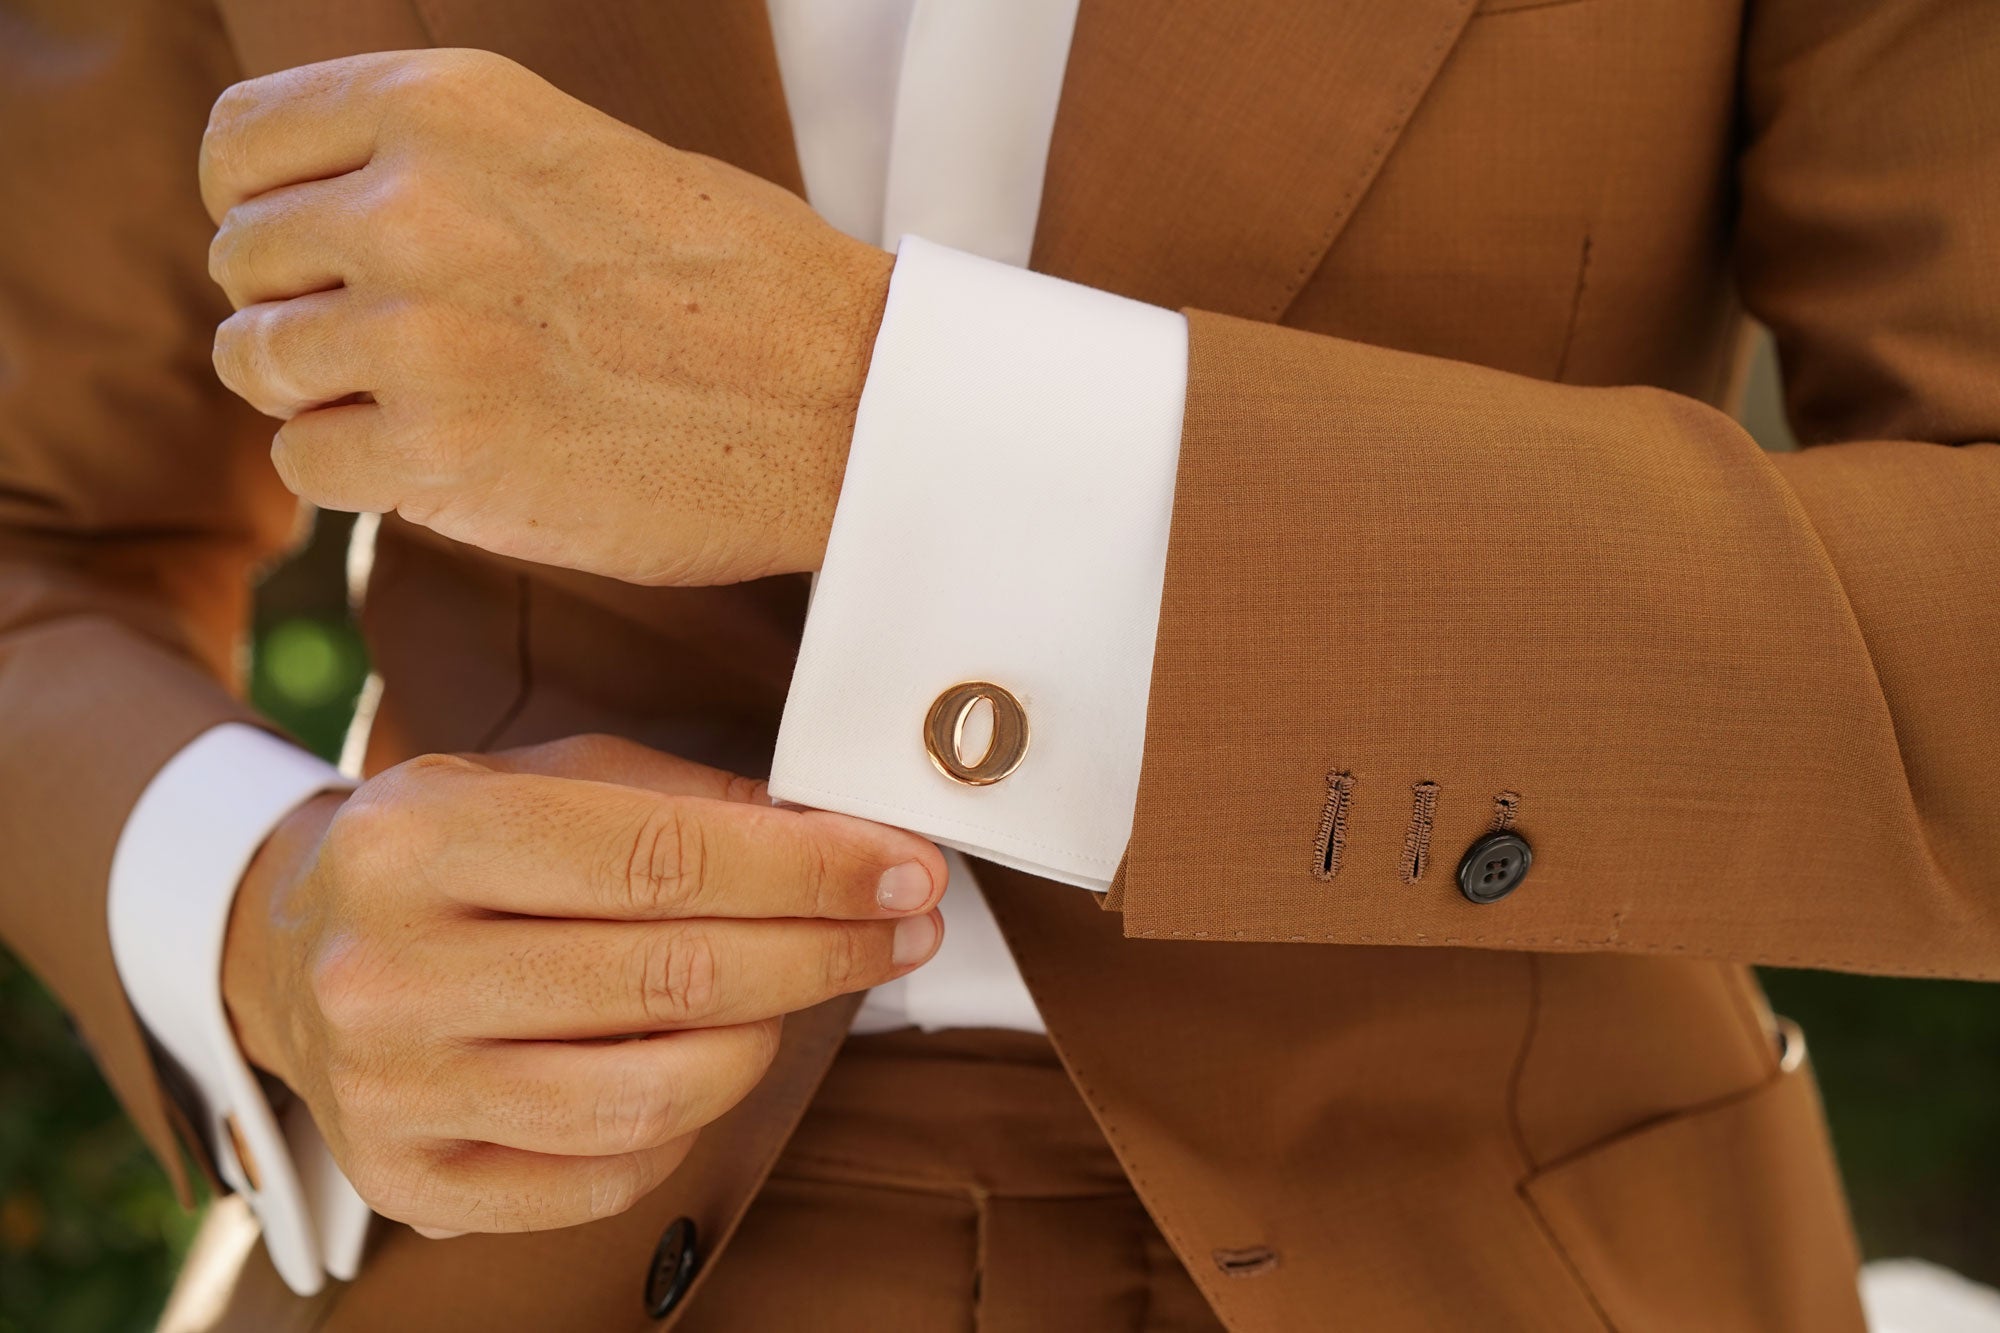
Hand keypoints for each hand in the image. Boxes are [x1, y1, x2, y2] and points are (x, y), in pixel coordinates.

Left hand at [201, 49, 892, 585]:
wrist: (850, 400)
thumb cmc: (741, 286)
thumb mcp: (583, 155)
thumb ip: (446, 169)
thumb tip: (324, 224)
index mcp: (450, 104)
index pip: (242, 142)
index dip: (265, 209)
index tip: (316, 259)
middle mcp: (414, 201)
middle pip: (242, 261)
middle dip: (303, 311)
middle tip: (402, 353)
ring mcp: (419, 330)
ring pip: (260, 364)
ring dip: (326, 397)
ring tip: (430, 410)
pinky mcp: (438, 451)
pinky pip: (306, 462)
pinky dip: (359, 475)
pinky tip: (447, 465)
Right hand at [221, 735, 943, 1234]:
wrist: (294, 951)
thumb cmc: (451, 852)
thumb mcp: (544, 776)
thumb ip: (687, 798)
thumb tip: (841, 836)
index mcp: (421, 838)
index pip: (663, 858)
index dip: (809, 869)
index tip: (905, 869)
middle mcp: (392, 971)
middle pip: (673, 978)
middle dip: (825, 950)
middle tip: (909, 927)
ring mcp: (394, 1092)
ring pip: (653, 1096)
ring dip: (769, 1040)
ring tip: (806, 989)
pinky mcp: (413, 1183)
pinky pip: (609, 1177)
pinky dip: (692, 1122)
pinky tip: (712, 1061)